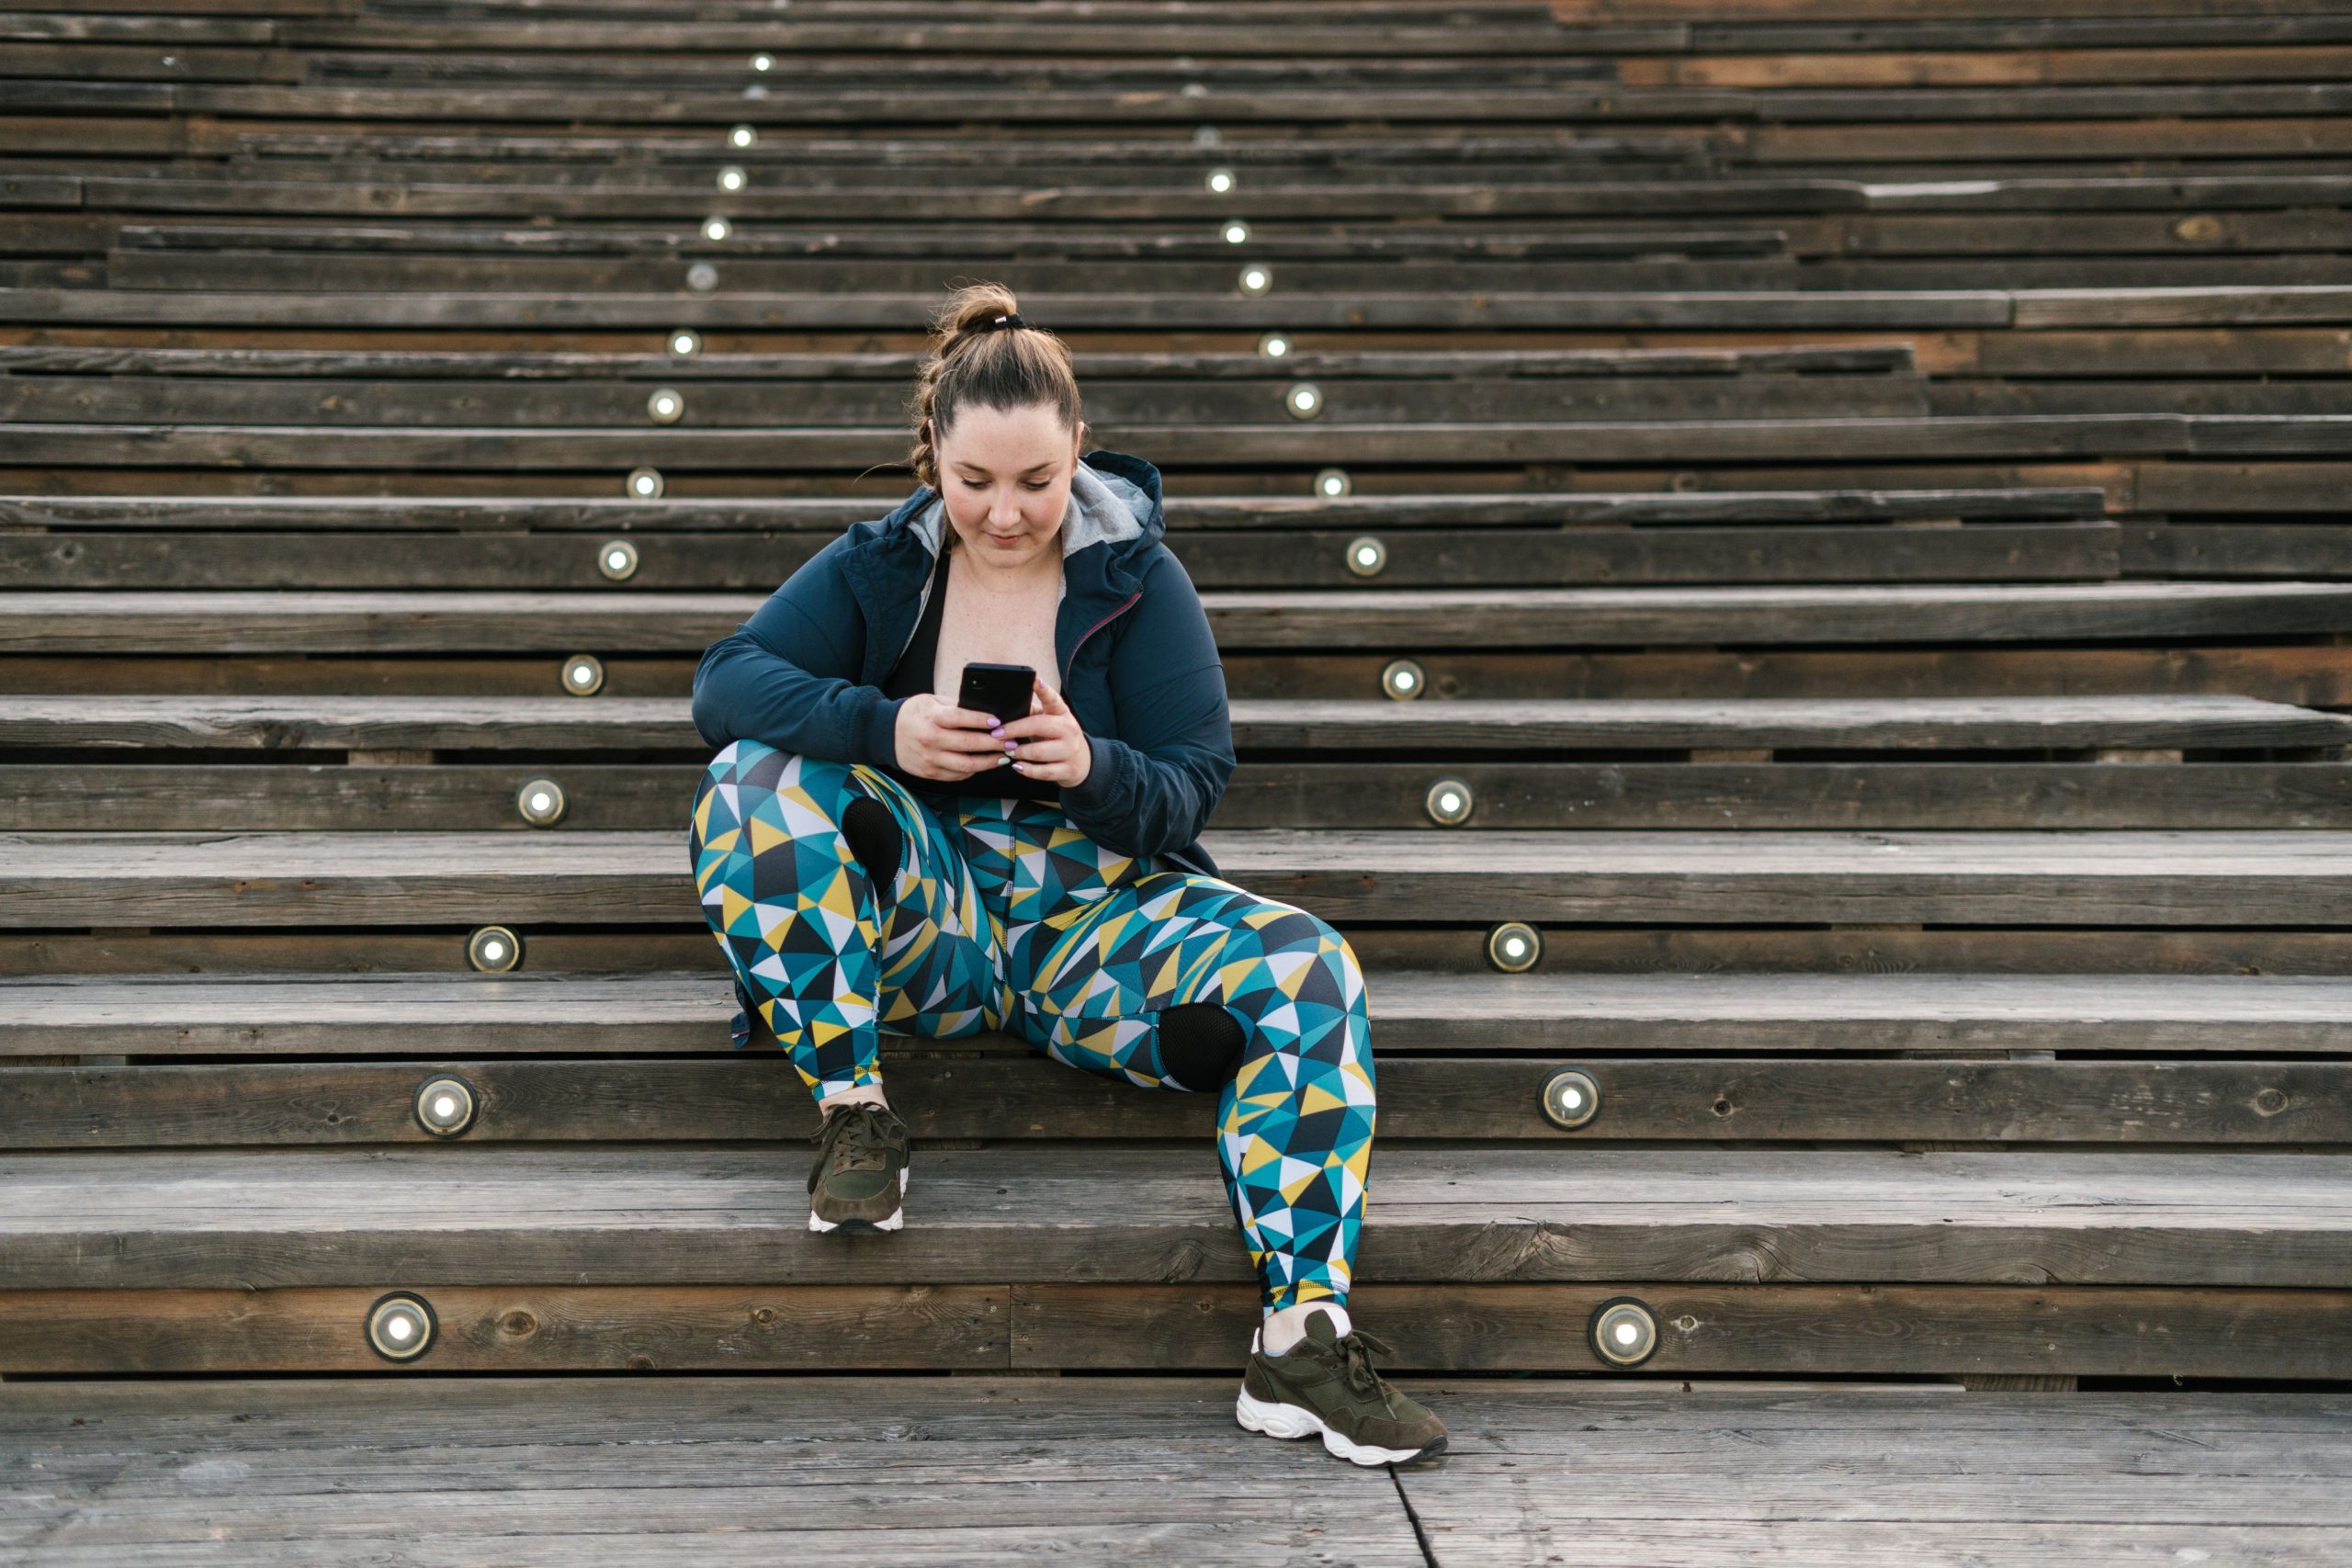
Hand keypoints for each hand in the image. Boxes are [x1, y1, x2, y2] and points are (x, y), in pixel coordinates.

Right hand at [892, 692, 1019, 783]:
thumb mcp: (931, 702)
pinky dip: (974, 770)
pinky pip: (958, 775)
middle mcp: (930, 740)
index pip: (959, 718)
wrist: (886, 734)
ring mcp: (930, 759)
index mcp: (931, 718)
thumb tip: (984, 712)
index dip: (981, 720)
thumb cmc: (914, 714)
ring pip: (966, 765)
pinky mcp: (930, 773)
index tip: (999, 722)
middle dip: (994, 744)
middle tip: (1011, 742)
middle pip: (968, 744)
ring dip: (989, 762)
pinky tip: (985, 763)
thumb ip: (955, 707)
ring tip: (1004, 756)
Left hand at [999, 675, 1091, 787]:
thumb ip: (1031, 714)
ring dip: (1018, 752)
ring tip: (1007, 751)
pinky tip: (1017, 766)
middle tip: (997, 734)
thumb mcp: (1049, 721)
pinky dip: (1026, 770)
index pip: (1053, 699)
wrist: (1083, 761)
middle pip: (1039, 726)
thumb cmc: (1056, 737)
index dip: (1044, 689)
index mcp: (1062, 713)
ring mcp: (1070, 750)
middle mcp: (1069, 729)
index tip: (1034, 680)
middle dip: (1014, 730)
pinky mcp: (1068, 770)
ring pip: (1038, 752)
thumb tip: (1003, 713)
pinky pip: (1043, 772)